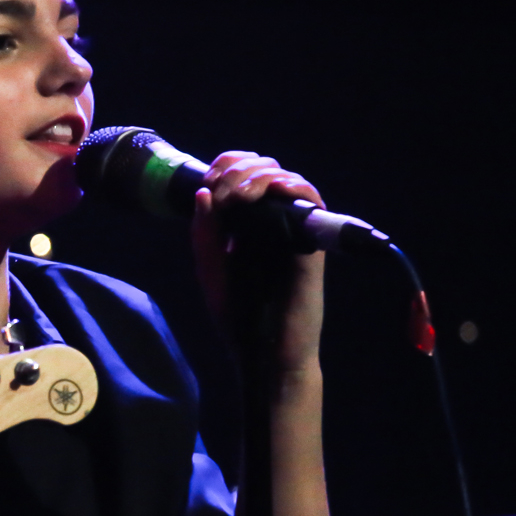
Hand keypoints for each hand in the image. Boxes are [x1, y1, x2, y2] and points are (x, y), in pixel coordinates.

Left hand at [190, 151, 326, 375]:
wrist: (266, 350)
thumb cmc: (238, 315)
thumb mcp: (210, 269)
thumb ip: (204, 233)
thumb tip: (202, 192)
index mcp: (244, 223)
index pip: (240, 175)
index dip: (227, 165)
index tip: (210, 180)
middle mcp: (270, 220)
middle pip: (263, 168)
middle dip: (238, 168)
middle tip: (222, 189)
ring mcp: (292, 228)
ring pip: (285, 178)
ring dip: (259, 176)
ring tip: (238, 196)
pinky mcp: (313, 240)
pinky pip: (310, 199)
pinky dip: (290, 186)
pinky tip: (268, 194)